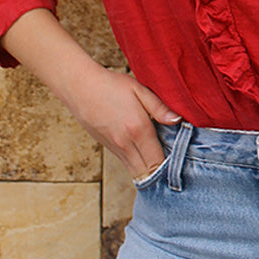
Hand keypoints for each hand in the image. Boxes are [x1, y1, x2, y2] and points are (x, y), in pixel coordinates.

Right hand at [64, 64, 180, 179]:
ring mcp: (114, 147)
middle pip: (146, 173)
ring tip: (159, 159)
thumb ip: (160, 108)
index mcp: (138, 129)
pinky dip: (136, 163)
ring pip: (135, 171)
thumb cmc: (110, 85)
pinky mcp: (106, 146)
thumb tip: (177, 120)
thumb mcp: (139, 90)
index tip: (180, 161)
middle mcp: (125, 143)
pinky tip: (143, 151)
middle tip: (173, 166)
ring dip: (147, 170)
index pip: (157, 162)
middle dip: (160, 173)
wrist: (79, 86)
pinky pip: (125, 162)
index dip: (170, 166)